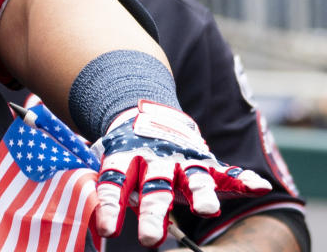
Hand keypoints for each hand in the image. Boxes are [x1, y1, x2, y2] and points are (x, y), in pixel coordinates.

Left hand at [90, 100, 271, 246]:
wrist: (147, 115)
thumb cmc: (129, 156)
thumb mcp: (113, 167)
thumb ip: (110, 191)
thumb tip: (96, 225)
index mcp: (125, 160)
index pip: (114, 184)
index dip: (110, 206)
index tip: (108, 230)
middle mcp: (155, 161)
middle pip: (154, 187)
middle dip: (153, 214)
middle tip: (150, 239)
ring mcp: (182, 160)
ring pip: (193, 178)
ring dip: (200, 194)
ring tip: (206, 210)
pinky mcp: (206, 161)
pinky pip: (227, 171)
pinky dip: (243, 179)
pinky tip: (258, 186)